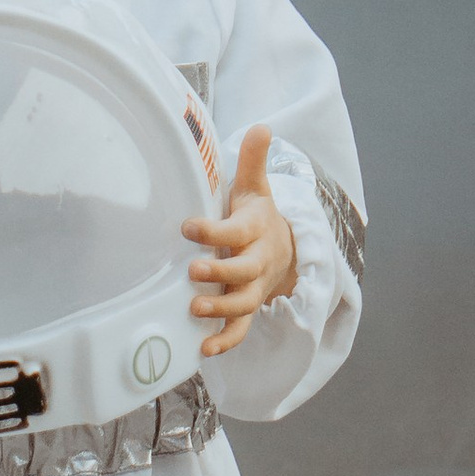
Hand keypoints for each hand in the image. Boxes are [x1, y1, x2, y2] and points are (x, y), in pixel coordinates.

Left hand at [183, 125, 297, 361]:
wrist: (286, 252)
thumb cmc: (258, 217)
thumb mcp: (256, 188)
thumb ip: (254, 161)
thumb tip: (262, 126)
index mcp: (255, 230)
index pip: (236, 231)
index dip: (213, 230)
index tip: (187, 226)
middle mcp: (257, 262)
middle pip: (243, 271)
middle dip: (220, 272)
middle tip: (193, 270)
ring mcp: (254, 289)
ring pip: (241, 303)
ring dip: (220, 308)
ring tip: (193, 309)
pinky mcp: (248, 308)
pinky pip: (240, 329)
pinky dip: (226, 341)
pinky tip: (205, 349)